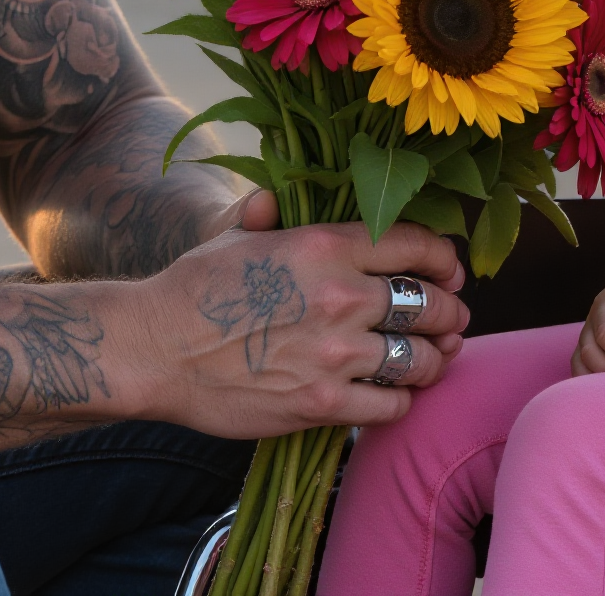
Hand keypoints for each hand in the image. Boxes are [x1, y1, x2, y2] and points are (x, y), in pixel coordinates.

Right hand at [129, 211, 470, 436]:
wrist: (153, 349)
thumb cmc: (191, 288)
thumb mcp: (234, 234)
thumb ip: (268, 212)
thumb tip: (274, 198)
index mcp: (326, 245)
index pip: (417, 245)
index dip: (443, 259)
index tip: (448, 271)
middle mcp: (342, 295)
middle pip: (432, 304)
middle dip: (449, 312)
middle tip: (451, 320)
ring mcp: (335, 354)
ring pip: (421, 359)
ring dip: (434, 360)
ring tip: (432, 359)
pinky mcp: (323, 405)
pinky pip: (392, 405)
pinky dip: (400, 400)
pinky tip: (393, 394)